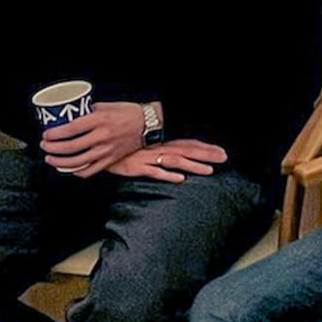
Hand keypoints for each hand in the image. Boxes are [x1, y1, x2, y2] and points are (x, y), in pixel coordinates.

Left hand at [40, 100, 145, 176]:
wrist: (148, 124)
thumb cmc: (128, 113)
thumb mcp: (106, 106)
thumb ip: (88, 111)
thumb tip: (73, 115)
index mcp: (99, 120)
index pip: (71, 129)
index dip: (55, 134)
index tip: (46, 134)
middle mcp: (102, 137)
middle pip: (71, 147)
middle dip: (53, 148)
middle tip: (44, 146)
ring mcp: (106, 150)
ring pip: (78, 161)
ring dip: (60, 162)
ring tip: (51, 158)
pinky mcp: (111, 160)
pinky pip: (91, 170)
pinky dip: (77, 171)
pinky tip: (69, 169)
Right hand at [109, 138, 227, 183]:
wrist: (98, 145)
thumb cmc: (121, 144)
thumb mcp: (140, 143)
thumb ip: (155, 145)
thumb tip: (170, 152)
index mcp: (160, 141)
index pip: (187, 143)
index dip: (204, 147)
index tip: (220, 151)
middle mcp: (156, 148)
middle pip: (186, 150)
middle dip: (205, 154)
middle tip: (223, 157)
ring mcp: (147, 157)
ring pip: (174, 161)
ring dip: (192, 165)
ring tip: (208, 171)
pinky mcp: (136, 167)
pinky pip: (154, 171)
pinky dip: (167, 175)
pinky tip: (180, 180)